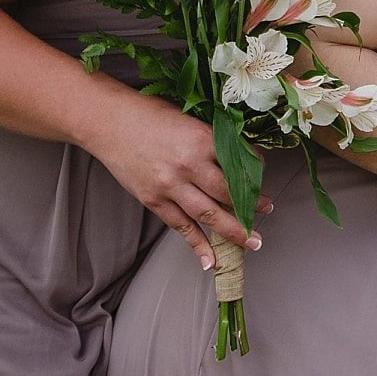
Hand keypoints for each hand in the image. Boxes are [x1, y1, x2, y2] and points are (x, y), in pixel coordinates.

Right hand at [80, 93, 270, 271]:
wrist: (109, 123)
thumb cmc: (151, 115)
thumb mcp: (191, 120)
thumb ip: (214, 140)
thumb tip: (241, 157)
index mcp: (203, 140)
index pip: (240, 162)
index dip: (256, 172)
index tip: (263, 178)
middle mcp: (189, 165)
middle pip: (229, 193)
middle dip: (252, 206)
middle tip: (267, 210)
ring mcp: (170, 186)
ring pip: (209, 215)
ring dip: (234, 232)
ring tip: (253, 242)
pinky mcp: (154, 200)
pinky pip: (181, 227)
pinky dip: (198, 245)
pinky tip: (212, 260)